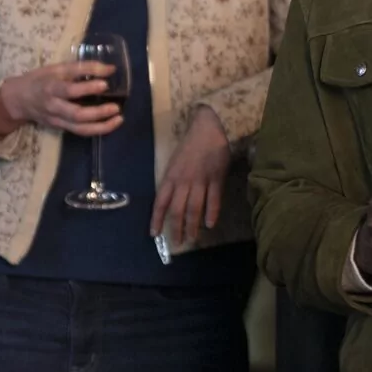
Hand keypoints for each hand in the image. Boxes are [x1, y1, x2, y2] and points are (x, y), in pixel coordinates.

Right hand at [0, 61, 122, 137]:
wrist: (18, 100)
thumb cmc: (40, 79)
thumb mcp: (56, 68)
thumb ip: (82, 68)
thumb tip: (110, 68)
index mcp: (50, 88)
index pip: (69, 89)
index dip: (88, 87)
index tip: (105, 82)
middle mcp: (53, 106)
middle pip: (76, 114)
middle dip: (98, 112)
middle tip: (116, 107)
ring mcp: (57, 119)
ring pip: (80, 128)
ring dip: (102, 126)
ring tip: (119, 119)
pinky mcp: (60, 127)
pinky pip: (80, 132)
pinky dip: (97, 129)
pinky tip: (110, 123)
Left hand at [150, 107, 231, 248]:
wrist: (210, 129)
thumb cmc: (191, 145)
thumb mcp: (176, 163)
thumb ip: (174, 181)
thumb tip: (171, 200)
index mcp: (171, 177)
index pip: (161, 202)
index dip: (157, 219)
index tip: (154, 234)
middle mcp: (183, 181)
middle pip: (178, 210)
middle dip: (176, 229)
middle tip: (177, 243)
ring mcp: (200, 181)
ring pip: (194, 208)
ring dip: (193, 226)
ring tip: (192, 238)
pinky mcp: (216, 179)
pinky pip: (213, 200)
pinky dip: (211, 213)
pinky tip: (210, 224)